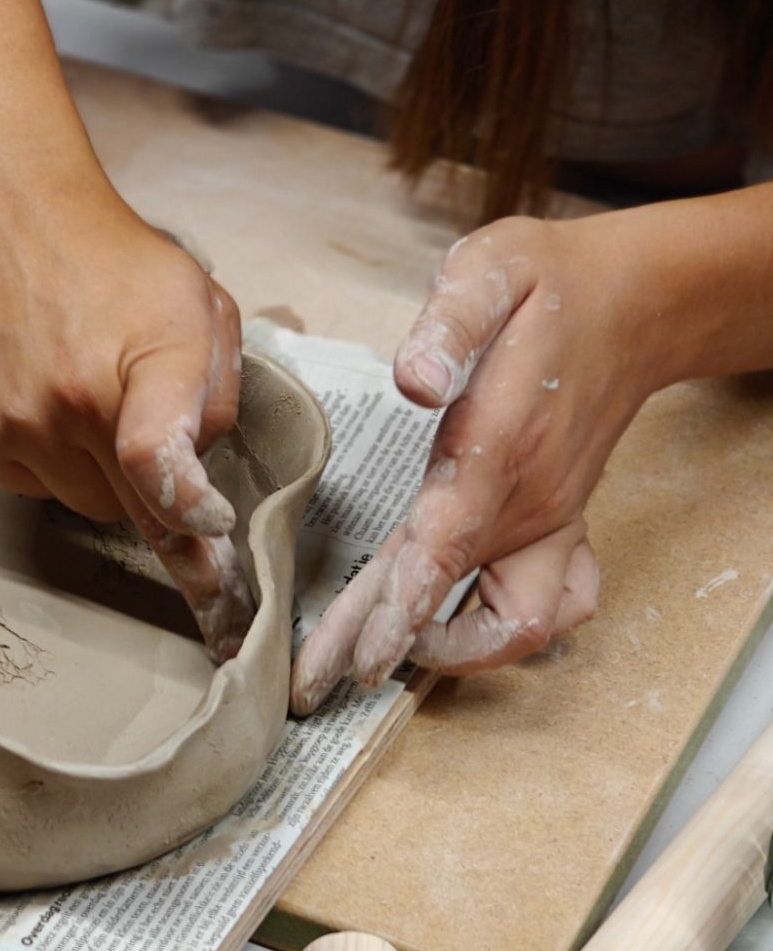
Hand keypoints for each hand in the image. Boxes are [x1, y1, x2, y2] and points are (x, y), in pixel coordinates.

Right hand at [0, 169, 253, 660]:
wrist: (7, 214)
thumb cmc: (113, 260)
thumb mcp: (201, 307)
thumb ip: (219, 394)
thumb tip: (201, 475)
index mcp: (142, 362)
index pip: (157, 460)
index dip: (187, 515)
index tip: (209, 537)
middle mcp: (70, 400)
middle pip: (132, 507)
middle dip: (155, 491)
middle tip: (155, 443)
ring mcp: (15, 422)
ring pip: (84, 503)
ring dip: (103, 475)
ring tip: (94, 400)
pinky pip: (34, 485)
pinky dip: (54, 462)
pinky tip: (53, 404)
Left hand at [291, 213, 662, 711]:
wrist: (633, 301)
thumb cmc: (549, 284)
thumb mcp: (493, 268)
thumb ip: (450, 320)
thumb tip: (412, 378)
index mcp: (501, 443)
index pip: (446, 544)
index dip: (401, 606)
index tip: (358, 655)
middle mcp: (531, 498)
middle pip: (457, 595)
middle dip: (386, 645)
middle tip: (316, 682)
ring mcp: (552, 518)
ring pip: (517, 620)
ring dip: (454, 649)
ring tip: (378, 655)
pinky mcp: (562, 524)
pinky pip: (555, 605)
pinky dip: (509, 628)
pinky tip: (457, 625)